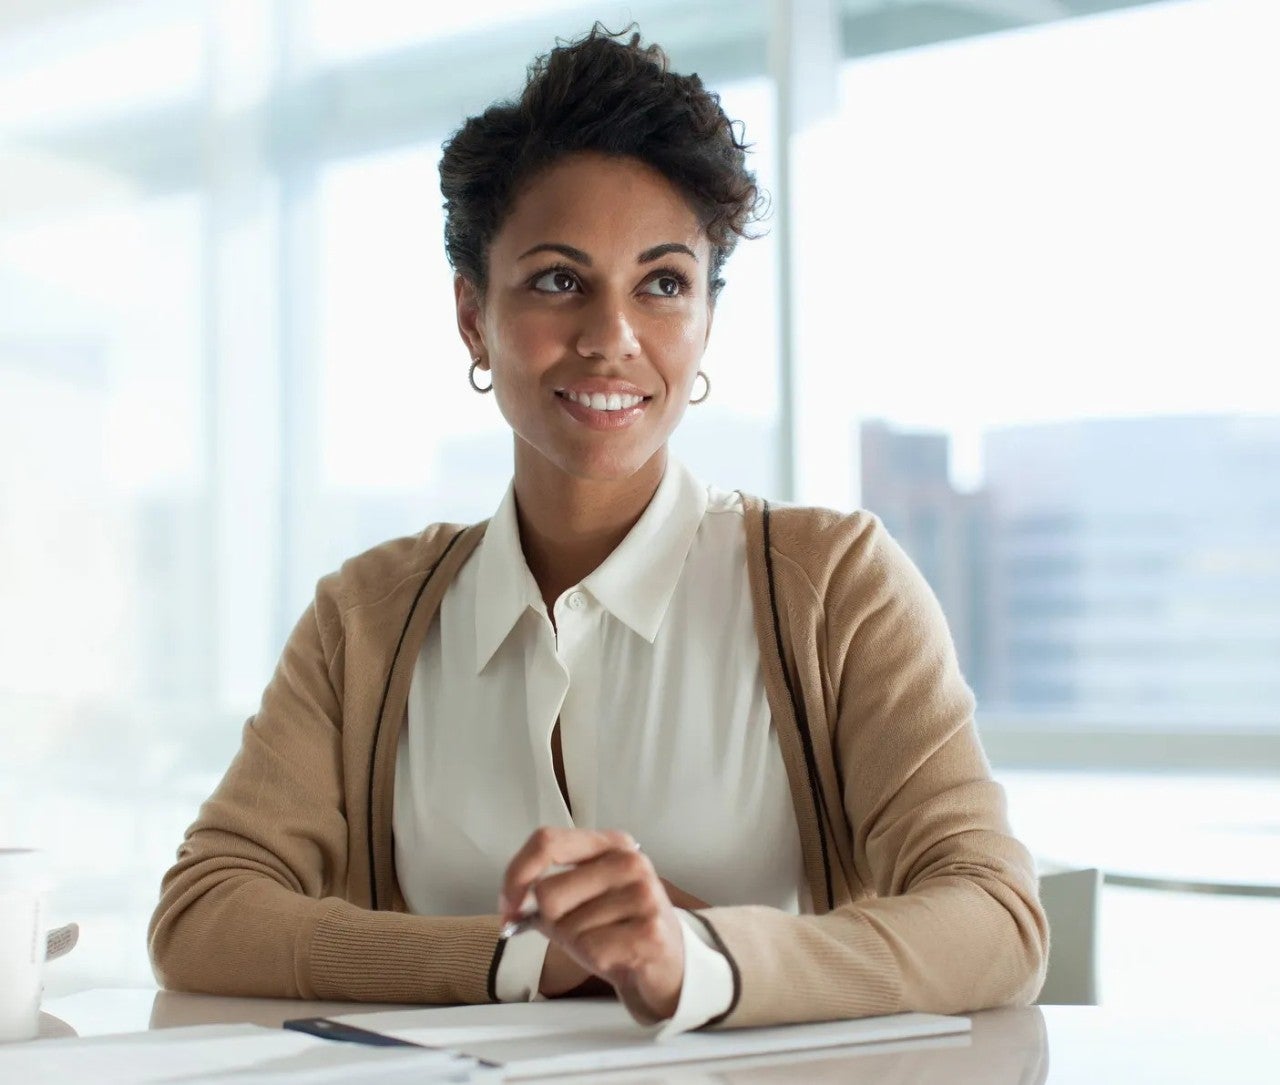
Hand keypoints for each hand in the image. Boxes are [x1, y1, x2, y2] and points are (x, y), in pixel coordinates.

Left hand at [502, 827, 685, 1020]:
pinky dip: (593, 960)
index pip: (546, 841)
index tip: (508, 904)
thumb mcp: (582, 900)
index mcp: (611, 844)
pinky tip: (617, 955)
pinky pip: (590, 949)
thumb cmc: (617, 929)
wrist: (667, 965)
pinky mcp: (651, 932)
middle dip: (552, 921)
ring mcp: (644, 895)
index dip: (516, 874)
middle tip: (578, 930)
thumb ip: (546, 891)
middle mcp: (630, 862)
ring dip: (576, 944)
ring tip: (604, 941)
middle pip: (548, 892)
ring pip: (567, 926)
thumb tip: (512, 905)